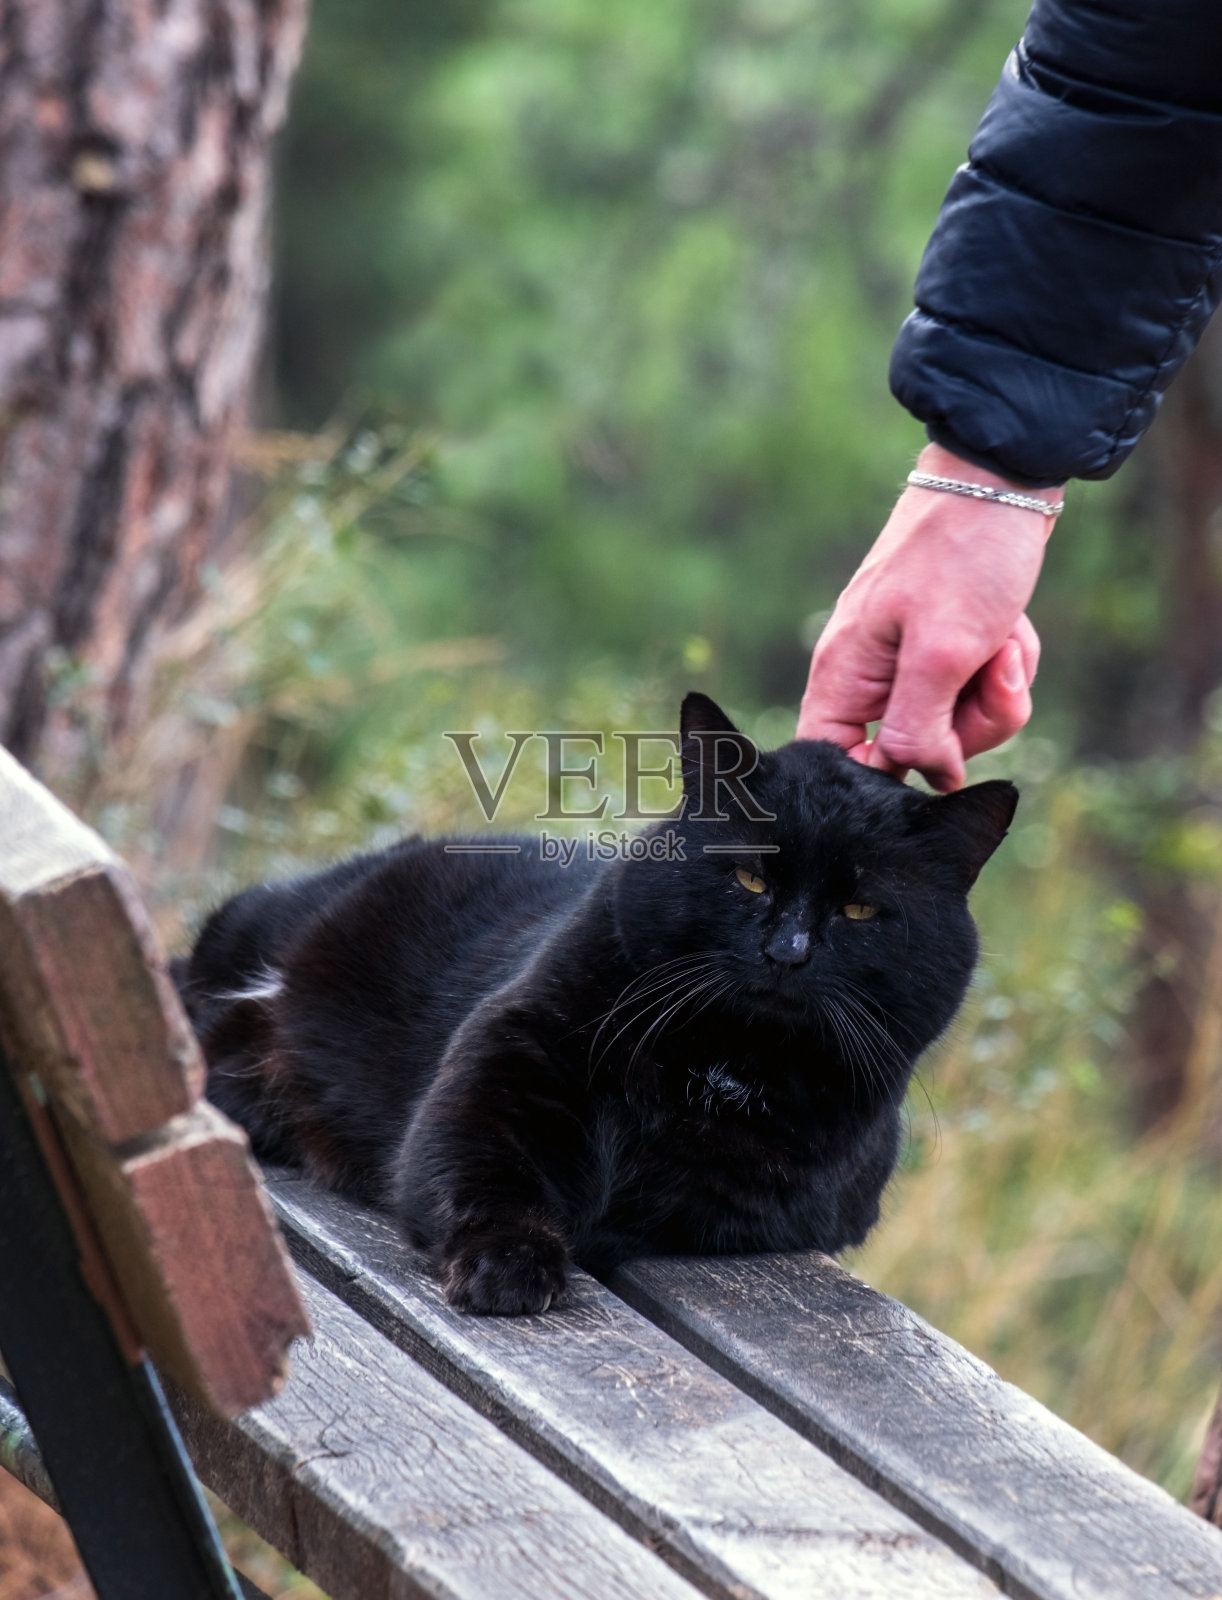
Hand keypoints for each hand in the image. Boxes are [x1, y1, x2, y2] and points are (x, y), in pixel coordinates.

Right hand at [797, 444, 1059, 791]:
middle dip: (966, 725)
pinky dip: (1002, 668)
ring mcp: (908, 663)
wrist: (1002, 481)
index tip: (933, 760)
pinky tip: (1009, 634)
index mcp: (844, 677)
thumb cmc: (960, 556)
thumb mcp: (941, 653)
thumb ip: (918, 728)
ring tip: (1002, 644)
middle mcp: (869, 675)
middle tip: (989, 674)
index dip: (881, 779)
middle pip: (911, 752)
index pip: (836, 760)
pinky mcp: (945, 650)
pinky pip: (975, 692)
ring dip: (993, 692)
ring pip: (955, 725)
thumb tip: (926, 778)